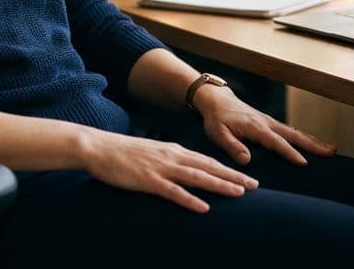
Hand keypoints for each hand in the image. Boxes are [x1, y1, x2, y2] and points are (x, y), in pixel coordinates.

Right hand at [77, 129, 258, 212]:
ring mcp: (161, 168)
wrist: (98, 147)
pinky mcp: (149, 180)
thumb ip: (170, 160)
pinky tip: (204, 207)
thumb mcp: (152, 152)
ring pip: (197, 177)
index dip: (229, 169)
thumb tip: (185, 170)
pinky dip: (190, 200)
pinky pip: (173, 192)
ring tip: (239, 193)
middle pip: (209, 167)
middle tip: (255, 186)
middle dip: (233, 176)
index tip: (247, 177)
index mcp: (174, 150)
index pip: (208, 160)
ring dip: (219, 185)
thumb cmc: (123, 153)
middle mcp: (172, 156)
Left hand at [192, 85, 336, 165]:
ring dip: (313, 140)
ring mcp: (270, 121)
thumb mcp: (218, 134)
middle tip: (331, 153)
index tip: (304, 163)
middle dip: (313, 144)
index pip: (276, 142)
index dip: (290, 153)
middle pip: (294, 135)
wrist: (216, 100)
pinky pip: (290, 131)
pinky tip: (312, 144)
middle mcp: (267, 123)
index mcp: (256, 127)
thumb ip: (232, 146)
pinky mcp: (269, 122)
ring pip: (295, 132)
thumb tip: (247, 160)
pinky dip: (304, 137)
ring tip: (331, 150)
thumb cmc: (216, 119)